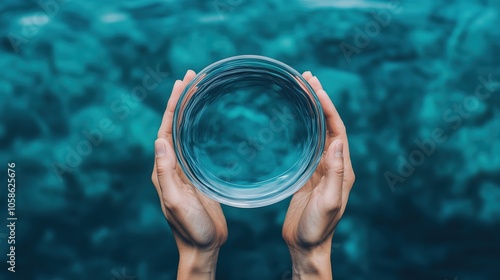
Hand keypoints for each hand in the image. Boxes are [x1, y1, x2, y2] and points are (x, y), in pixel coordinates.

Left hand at [151, 70, 227, 279]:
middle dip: (180, 101)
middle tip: (192, 77)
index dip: (173, 105)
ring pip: (184, 133)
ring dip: (188, 111)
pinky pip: (194, 145)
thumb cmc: (191, 229)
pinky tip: (206, 121)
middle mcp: (170, 166)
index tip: (183, 83)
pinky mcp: (196, 176)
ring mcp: (183, 170)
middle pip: (173, 126)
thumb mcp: (177, 202)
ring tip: (198, 90)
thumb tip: (158, 141)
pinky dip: (198, 128)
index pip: (165, 129)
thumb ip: (166, 174)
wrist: (203, 247)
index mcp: (163, 170)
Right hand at [282, 72, 354, 278]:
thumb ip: (336, 173)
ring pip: (318, 132)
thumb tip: (339, 141)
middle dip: (320, 101)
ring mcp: (322, 169)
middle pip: (329, 125)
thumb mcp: (328, 202)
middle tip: (307, 77)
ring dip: (312, 110)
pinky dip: (302, 127)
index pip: (337, 130)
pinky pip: (307, 144)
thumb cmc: (317, 228)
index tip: (315, 88)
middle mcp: (335, 165)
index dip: (328, 108)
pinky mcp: (308, 174)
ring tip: (301, 89)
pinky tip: (294, 119)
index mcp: (343, 169)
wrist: (306, 245)